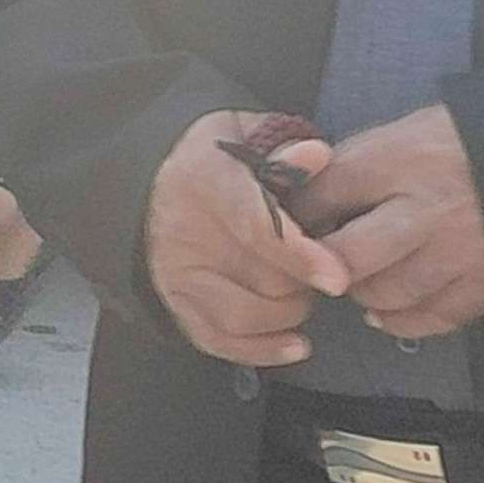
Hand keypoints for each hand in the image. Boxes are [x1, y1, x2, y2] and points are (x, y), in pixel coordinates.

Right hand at [145, 108, 348, 365]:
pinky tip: (296, 344)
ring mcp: (175, 271)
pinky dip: (261, 350)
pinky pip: (218, 340)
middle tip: (322, 265)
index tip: (337, 277)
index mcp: (205, 179)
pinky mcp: (172, 299)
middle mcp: (184, 230)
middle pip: (263, 278)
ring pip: (245, 315)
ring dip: (289, 312)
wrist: (147, 176)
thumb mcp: (245, 132)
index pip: (254, 225)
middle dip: (306, 280)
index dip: (298, 254)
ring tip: (301, 291)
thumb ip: (284, 146)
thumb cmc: (212, 155)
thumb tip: (317, 156)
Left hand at [298, 104, 483, 340]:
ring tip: (360, 278)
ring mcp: (457, 252)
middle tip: (319, 265)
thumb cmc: (456, 144)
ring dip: (362, 292)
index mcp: (394, 163)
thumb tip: (300, 195)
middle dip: (323, 265)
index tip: (291, 229)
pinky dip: (400, 319)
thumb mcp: (399, 134)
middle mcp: (423, 210)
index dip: (294, 219)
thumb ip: (352, 165)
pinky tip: (387, 308)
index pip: (317, 199)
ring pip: (385, 293)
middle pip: (347, 257)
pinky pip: (429, 317)